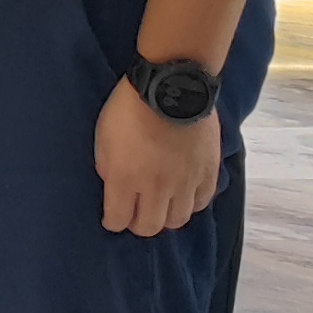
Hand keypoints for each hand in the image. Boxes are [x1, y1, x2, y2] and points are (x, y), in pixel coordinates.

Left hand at [95, 79, 224, 236]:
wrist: (172, 85)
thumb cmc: (130, 107)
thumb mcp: (103, 136)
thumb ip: (108, 168)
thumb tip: (114, 185)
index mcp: (125, 179)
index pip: (118, 220)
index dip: (113, 221)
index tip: (112, 218)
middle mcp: (156, 188)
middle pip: (149, 227)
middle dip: (138, 224)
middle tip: (136, 214)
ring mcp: (185, 183)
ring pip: (178, 220)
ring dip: (166, 216)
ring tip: (161, 205)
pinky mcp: (208, 173)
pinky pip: (201, 202)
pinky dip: (191, 203)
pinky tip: (184, 194)